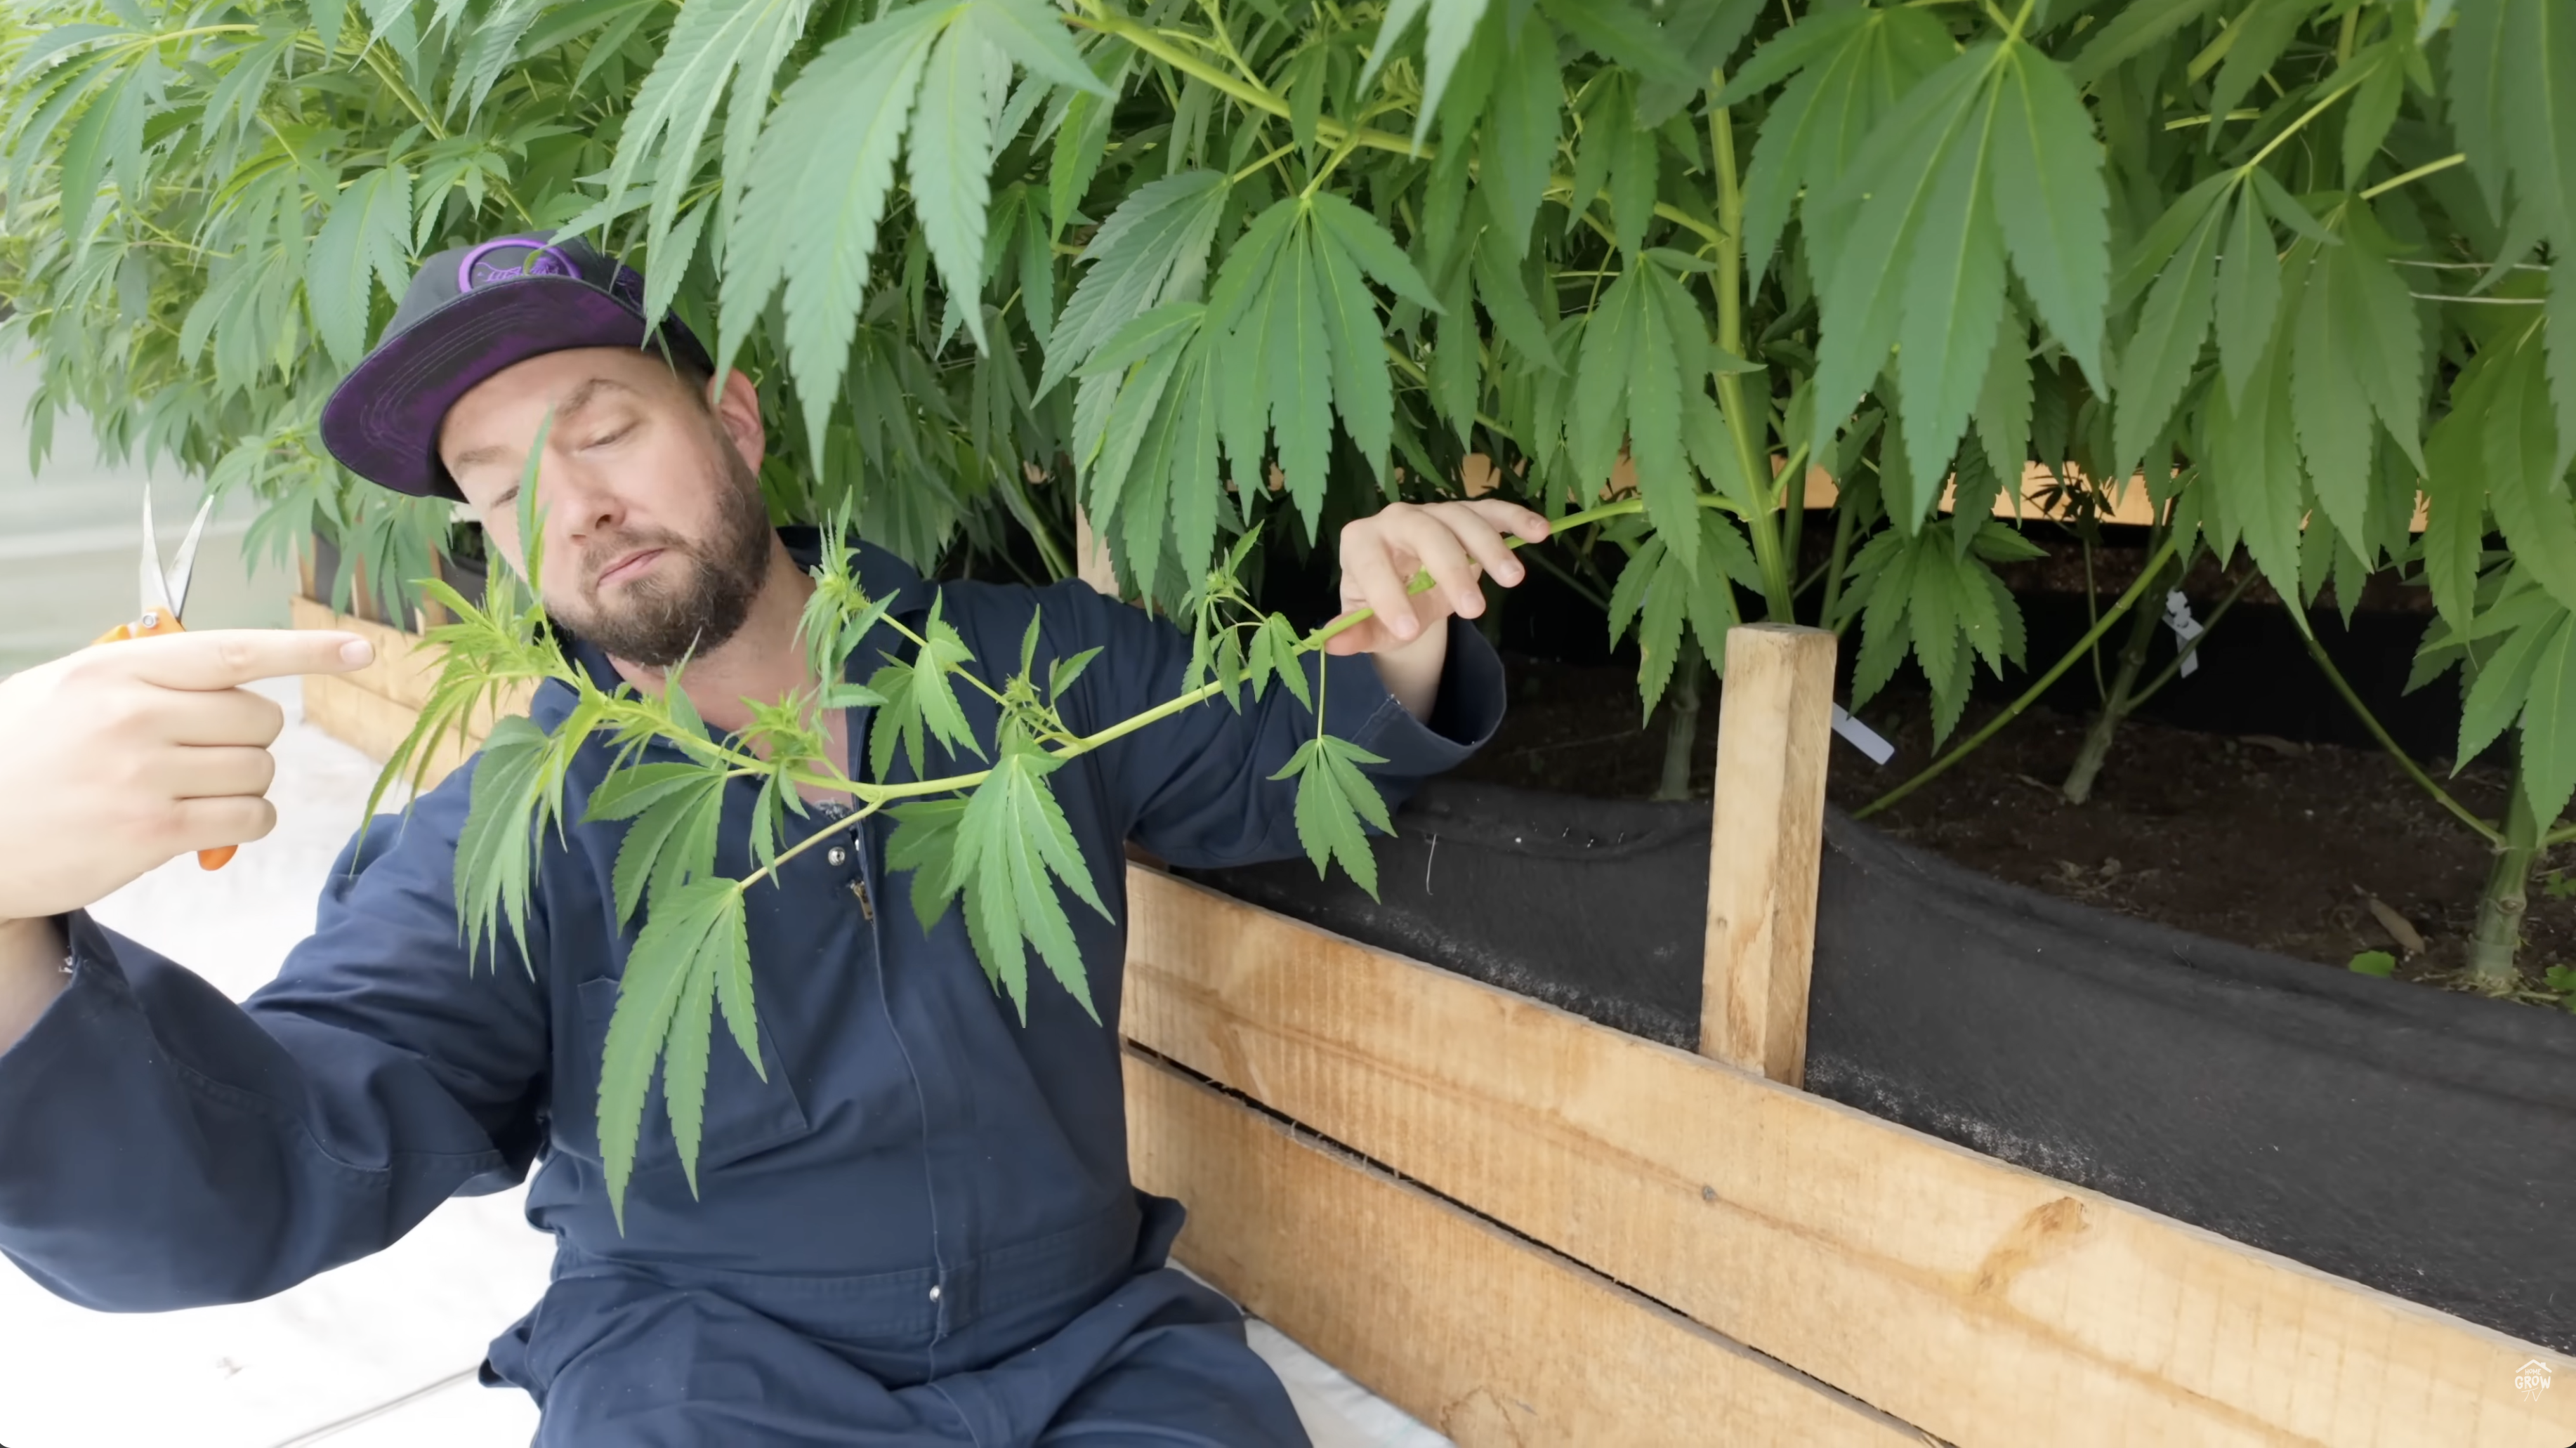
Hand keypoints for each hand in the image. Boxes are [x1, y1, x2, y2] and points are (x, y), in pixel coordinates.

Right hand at [0, 629, 373, 922]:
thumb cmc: (16, 761)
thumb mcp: (63, 692)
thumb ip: (141, 678)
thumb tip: (223, 673)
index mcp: (116, 671)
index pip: (234, 651)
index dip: (306, 651)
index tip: (362, 649)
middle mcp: (135, 715)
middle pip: (260, 718)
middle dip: (248, 740)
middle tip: (204, 757)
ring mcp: (145, 775)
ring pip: (259, 770)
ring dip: (243, 787)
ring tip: (190, 795)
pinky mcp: (153, 833)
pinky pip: (248, 820)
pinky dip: (244, 826)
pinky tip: (207, 829)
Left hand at [1324, 499, 1550, 658]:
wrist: (1406, 583)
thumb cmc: (1382, 602)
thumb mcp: (1368, 623)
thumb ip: (1354, 632)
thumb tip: (1330, 644)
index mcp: (1361, 542)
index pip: (1371, 565)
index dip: (1388, 596)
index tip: (1408, 630)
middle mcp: (1395, 518)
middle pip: (1425, 532)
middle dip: (1450, 569)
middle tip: (1473, 610)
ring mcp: (1434, 512)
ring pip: (1463, 518)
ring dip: (1490, 547)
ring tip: (1513, 580)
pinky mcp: (1467, 514)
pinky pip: (1492, 510)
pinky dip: (1516, 518)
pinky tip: (1540, 532)